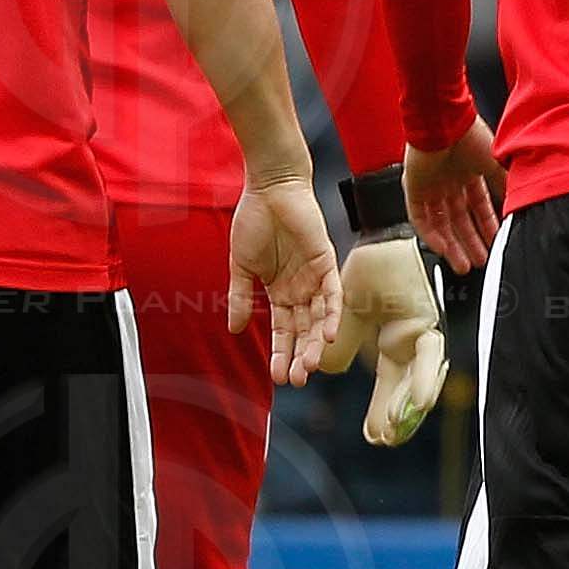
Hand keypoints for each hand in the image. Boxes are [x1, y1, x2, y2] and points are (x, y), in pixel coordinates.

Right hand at [228, 174, 340, 380]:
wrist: (268, 188)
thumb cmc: (254, 220)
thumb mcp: (242, 266)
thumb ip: (240, 297)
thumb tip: (235, 329)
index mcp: (280, 290)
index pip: (283, 329)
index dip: (280, 352)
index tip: (276, 377)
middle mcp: (300, 287)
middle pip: (303, 330)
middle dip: (299, 355)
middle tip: (296, 380)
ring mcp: (314, 275)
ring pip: (319, 318)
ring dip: (316, 342)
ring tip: (309, 366)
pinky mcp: (326, 261)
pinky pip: (333, 293)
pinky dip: (332, 314)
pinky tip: (329, 336)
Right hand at [341, 234, 448, 434]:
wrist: (381, 235)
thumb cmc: (371, 267)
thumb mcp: (347, 311)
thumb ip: (338, 340)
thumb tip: (322, 369)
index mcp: (394, 338)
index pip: (389, 380)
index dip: (380, 407)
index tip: (372, 434)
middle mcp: (410, 338)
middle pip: (405, 383)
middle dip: (395, 414)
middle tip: (384, 440)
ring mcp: (422, 329)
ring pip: (421, 373)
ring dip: (410, 403)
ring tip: (398, 429)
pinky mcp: (428, 318)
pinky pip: (428, 352)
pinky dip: (426, 377)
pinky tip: (421, 402)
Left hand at [408, 121, 507, 272]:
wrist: (442, 121)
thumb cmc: (468, 133)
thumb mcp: (496, 164)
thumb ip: (506, 185)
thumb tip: (521, 203)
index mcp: (468, 171)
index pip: (478, 206)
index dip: (487, 226)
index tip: (496, 242)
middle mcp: (448, 179)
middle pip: (459, 219)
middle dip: (470, 242)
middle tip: (481, 261)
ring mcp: (429, 185)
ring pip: (441, 223)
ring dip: (453, 245)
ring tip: (464, 265)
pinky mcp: (412, 188)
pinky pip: (420, 219)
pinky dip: (432, 235)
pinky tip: (444, 249)